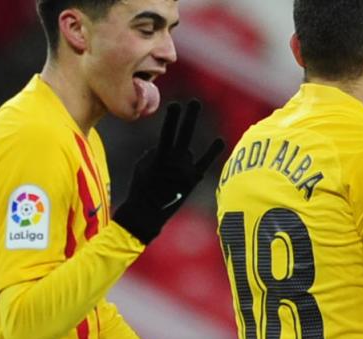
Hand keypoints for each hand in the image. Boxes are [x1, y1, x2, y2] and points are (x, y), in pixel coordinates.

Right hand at [113, 100, 225, 243]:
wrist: (148, 212)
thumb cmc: (141, 187)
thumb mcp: (142, 166)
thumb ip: (155, 152)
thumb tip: (170, 146)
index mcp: (160, 156)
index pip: (167, 132)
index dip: (172, 118)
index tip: (175, 105)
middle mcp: (176, 161)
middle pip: (184, 134)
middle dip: (189, 117)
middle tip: (195, 102)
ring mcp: (186, 170)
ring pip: (187, 153)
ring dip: (179, 159)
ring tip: (168, 176)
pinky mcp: (193, 179)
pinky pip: (204, 162)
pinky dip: (212, 151)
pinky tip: (220, 140)